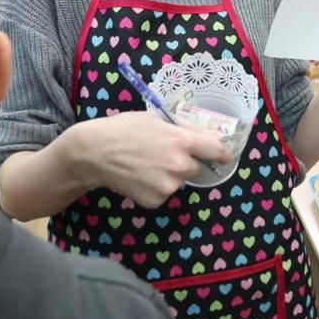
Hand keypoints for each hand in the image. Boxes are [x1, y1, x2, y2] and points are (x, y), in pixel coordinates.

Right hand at [68, 111, 230, 208]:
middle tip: (163, 153)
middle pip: (196, 167)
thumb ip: (186, 127)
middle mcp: (180, 165)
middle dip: (186, 161)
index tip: (223, 156)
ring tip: (146, 164)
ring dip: (169, 174)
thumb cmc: (126, 128)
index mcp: (183, 141)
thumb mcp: (157, 118)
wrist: (95, 153)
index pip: (217, 150)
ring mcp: (168, 186)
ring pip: (179, 180)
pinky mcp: (156, 201)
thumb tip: (212, 135)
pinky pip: (164, 193)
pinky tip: (139, 176)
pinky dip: (156, 187)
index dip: (222, 153)